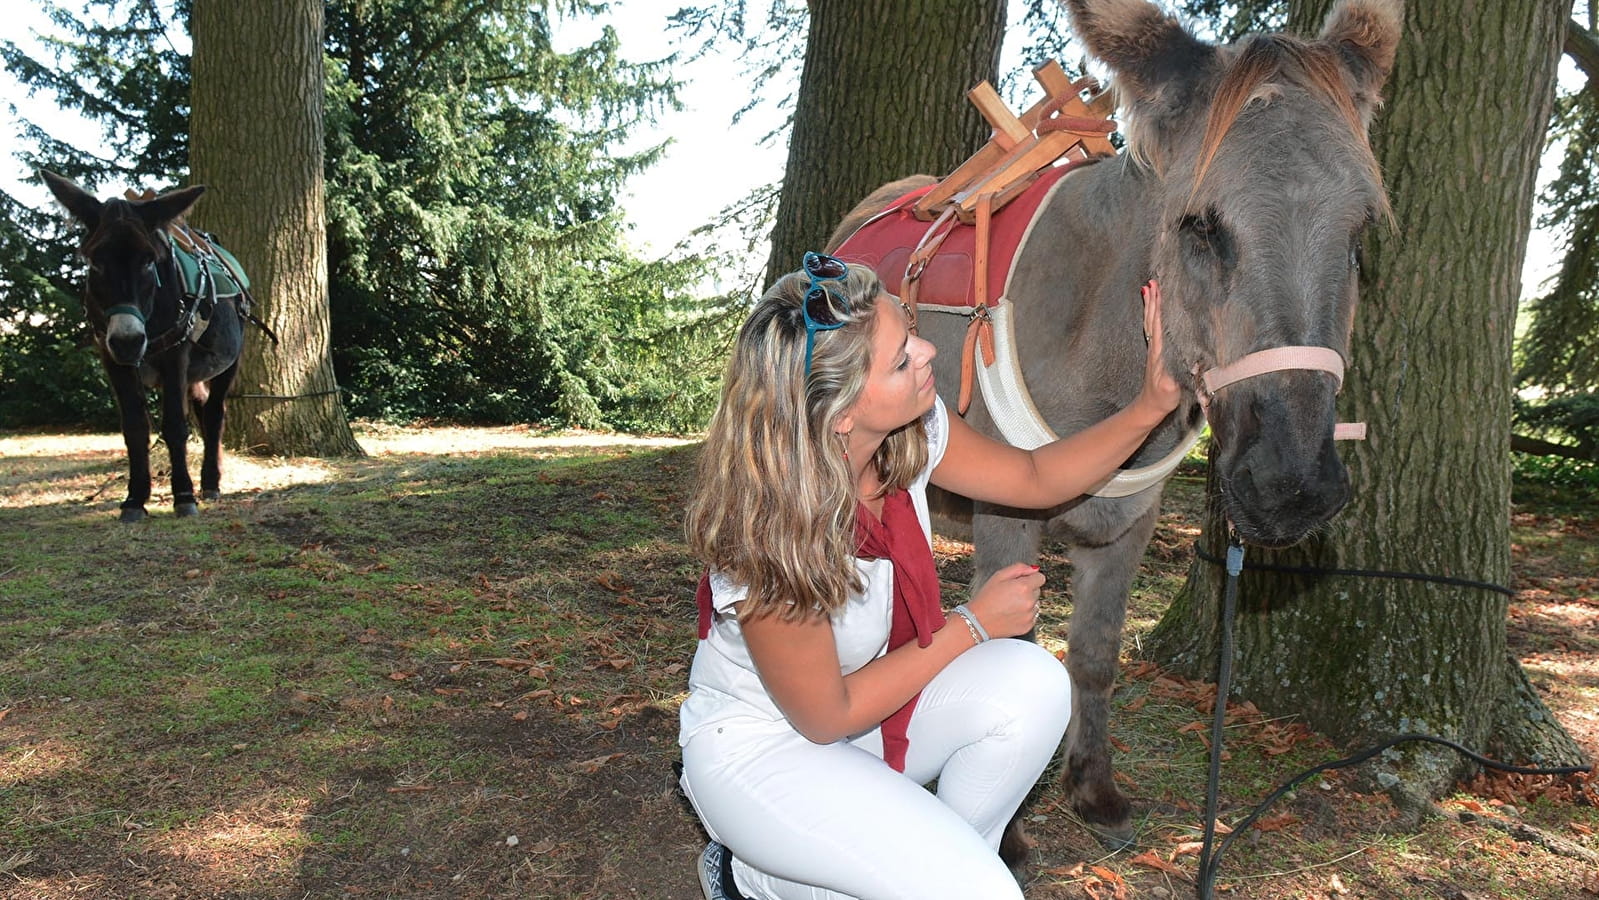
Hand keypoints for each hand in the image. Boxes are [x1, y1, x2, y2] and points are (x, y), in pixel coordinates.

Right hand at [966, 563, 1045, 639]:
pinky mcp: (1028, 626)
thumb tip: (1034, 569)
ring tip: (1010, 605)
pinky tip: (1011, 614)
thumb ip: (1019, 568)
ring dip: (1026, 603)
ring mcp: (1029, 615)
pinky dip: (1024, 614)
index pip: (1040, 578)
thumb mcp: (998, 576)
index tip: (1021, 581)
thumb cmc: (986, 598)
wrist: (978, 622)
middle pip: (1037, 591)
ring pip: (1035, 604)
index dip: (1030, 578)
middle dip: (1027, 590)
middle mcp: (1029, 601)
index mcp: (1024, 587)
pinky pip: (1032, 616)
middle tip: (1010, 594)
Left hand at [1137, 280, 1182, 416]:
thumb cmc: (1163, 397)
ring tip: (1149, 288)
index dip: (1158, 308)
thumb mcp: (1171, 389)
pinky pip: (1152, 328)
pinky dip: (1152, 315)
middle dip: (1152, 300)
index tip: (1157, 291)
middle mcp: (1154, 346)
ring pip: (1150, 321)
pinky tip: (1153, 309)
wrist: (1150, 406)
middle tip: (1152, 281)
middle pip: (1152, 318)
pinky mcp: (1155, 352)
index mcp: (1159, 351)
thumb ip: (1176, 377)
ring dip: (1150, 305)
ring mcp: (1153, 349)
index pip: (1158, 324)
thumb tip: (1188, 366)